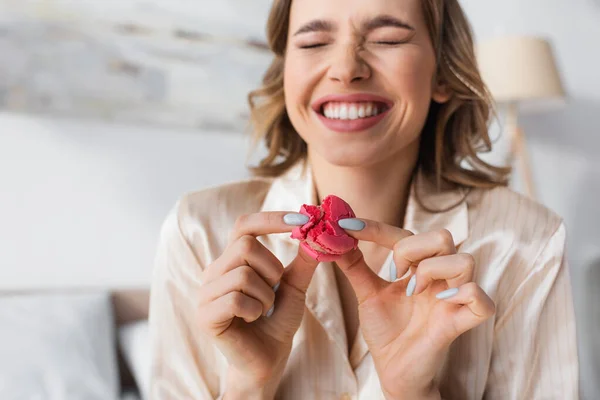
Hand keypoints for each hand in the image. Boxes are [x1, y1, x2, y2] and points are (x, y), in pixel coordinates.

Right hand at [197, 212, 318, 398]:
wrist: (268, 360)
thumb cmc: (277, 321)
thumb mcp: (294, 287)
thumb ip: (302, 261)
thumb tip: (314, 231)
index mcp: (231, 260)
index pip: (244, 226)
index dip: (271, 219)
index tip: (302, 219)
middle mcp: (213, 272)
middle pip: (244, 245)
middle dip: (271, 268)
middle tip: (274, 289)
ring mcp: (205, 293)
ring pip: (243, 274)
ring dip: (266, 295)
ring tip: (263, 310)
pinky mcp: (205, 316)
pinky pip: (236, 299)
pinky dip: (255, 310)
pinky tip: (254, 320)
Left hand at [336, 220, 495, 399]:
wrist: (393, 370)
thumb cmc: (386, 330)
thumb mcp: (366, 294)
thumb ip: (354, 266)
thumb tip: (335, 238)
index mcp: (417, 267)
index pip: (404, 234)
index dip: (376, 228)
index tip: (347, 227)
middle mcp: (439, 277)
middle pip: (443, 236)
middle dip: (411, 249)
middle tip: (394, 274)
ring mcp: (452, 298)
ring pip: (464, 260)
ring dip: (433, 270)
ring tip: (413, 291)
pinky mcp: (460, 323)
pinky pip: (482, 300)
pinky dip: (465, 294)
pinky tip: (441, 301)